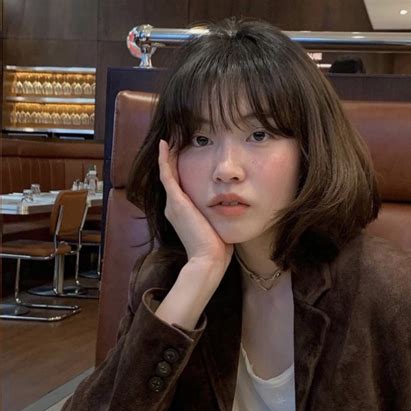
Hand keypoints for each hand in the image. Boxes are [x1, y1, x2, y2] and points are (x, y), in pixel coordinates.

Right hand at [159, 140, 232, 274]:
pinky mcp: (176, 202)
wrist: (209, 260)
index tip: (186, 153)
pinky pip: (167, 174)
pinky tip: (165, 143)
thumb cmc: (217, 248)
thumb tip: (232, 206)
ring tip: (169, 136)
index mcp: (183, 213)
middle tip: (174, 138)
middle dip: (172, 158)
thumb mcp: (217, 225)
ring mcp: (173, 204)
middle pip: (171, 176)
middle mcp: (174, 207)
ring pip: (168, 173)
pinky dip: (165, 158)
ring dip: (167, 155)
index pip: (179, 185)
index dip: (180, 169)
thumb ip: (219, 213)